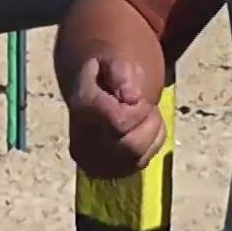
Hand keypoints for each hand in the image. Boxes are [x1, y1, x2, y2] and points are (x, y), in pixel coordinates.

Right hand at [64, 55, 167, 178]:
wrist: (86, 84)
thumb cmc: (104, 70)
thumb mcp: (113, 58)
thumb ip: (122, 72)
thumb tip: (131, 96)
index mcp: (82, 109)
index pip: (122, 122)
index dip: (140, 109)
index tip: (136, 94)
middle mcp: (81, 141)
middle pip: (132, 146)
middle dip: (148, 124)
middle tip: (145, 104)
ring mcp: (91, 161)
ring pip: (137, 159)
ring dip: (150, 135)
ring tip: (142, 114)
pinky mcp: (104, 171)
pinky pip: (138, 165)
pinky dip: (148, 147)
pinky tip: (139, 128)